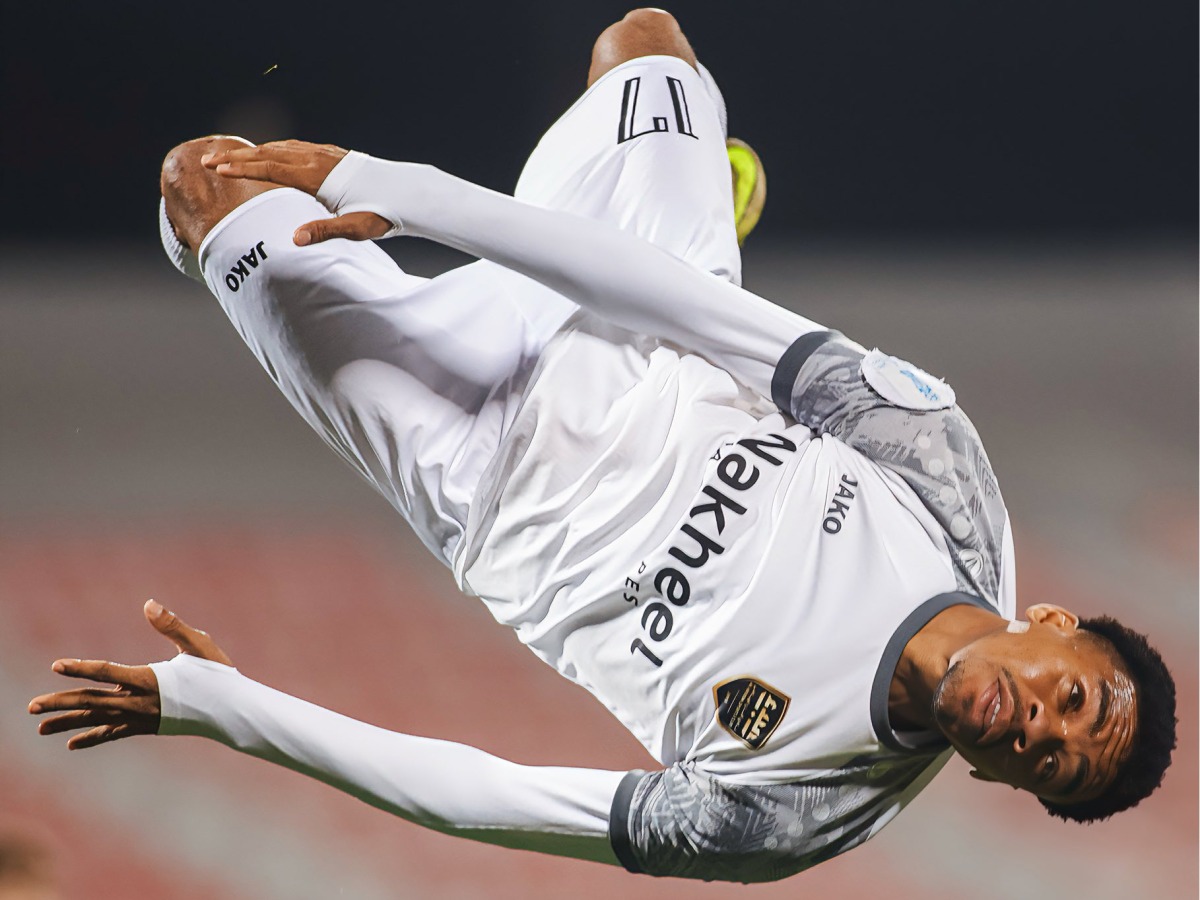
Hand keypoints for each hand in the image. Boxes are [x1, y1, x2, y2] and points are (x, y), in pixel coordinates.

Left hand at [28, 601, 232, 749]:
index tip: (56, 666)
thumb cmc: (218, 674)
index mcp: (150, 680)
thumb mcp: (199, 644)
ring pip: (98, 720)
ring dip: (68, 722)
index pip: (108, 672)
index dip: (81, 668)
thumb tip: (148, 604)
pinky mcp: (146, 726)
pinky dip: (91, 738)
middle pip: (93, 702)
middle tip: (31, 707)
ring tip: (40, 727)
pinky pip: (113, 734)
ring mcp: (141, 717)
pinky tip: (72, 744)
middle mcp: (140, 702)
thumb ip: (172, 625)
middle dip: (61, 704)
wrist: (230, 711)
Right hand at [201, 139, 390, 245]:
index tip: (215, 169)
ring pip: (281, 147)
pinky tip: (270, 153)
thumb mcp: (355, 228)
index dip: (241, 168)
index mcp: (317, 176)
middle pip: (269, 153)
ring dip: (254, 152)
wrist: (408, 191)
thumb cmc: (382, 213)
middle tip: (208, 161)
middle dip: (237, 157)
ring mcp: (325, 154)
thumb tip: (296, 239)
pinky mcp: (333, 155)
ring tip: (232, 158)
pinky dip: (276, 149)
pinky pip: (296, 147)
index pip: (270, 168)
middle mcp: (318, 159)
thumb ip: (324, 231)